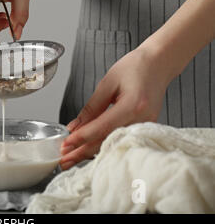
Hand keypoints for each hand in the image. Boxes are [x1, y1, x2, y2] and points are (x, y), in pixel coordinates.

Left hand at [59, 47, 170, 169]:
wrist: (159, 64)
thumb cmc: (135, 67)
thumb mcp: (107, 83)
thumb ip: (91, 108)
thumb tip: (74, 127)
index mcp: (133, 105)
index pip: (102, 127)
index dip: (82, 138)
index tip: (66, 144)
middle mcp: (142, 119)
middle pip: (107, 141)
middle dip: (82, 152)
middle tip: (63, 159)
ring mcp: (145, 126)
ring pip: (112, 144)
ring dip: (90, 152)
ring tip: (71, 158)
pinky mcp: (144, 128)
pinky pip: (120, 140)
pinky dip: (103, 145)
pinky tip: (88, 150)